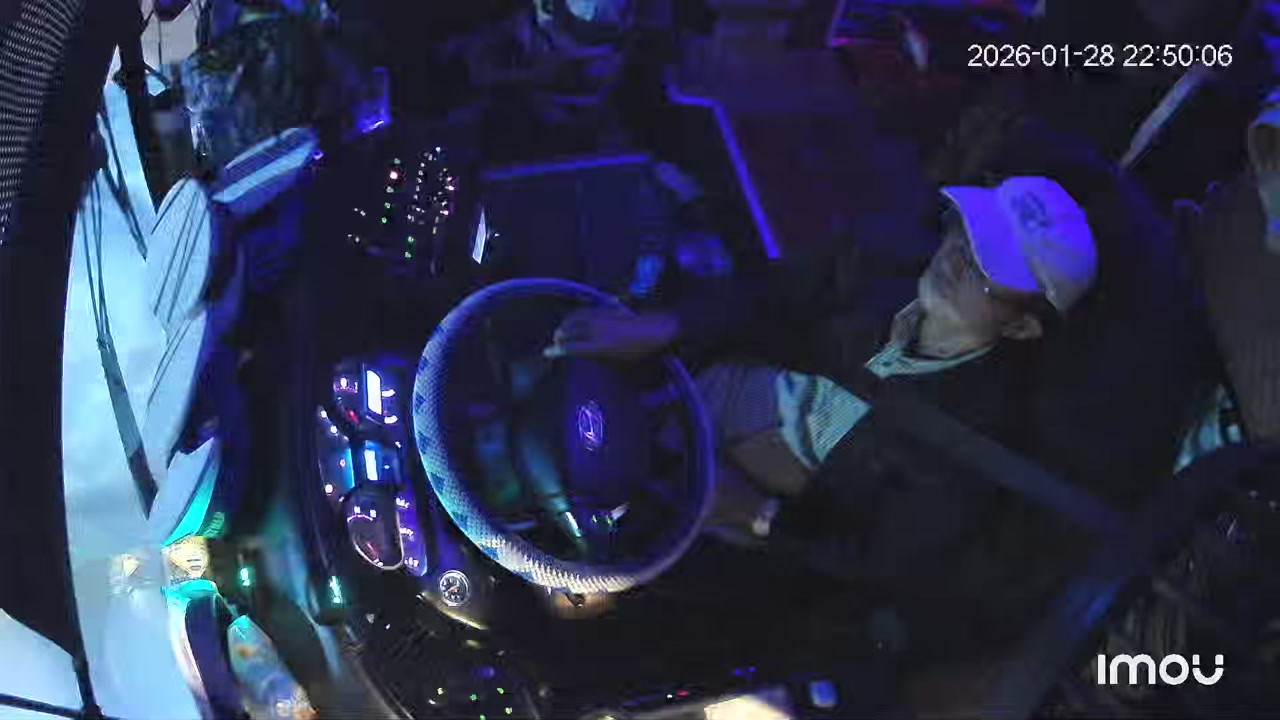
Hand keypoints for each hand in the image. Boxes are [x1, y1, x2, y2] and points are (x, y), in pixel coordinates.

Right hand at [543, 307, 678, 359]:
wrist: (661, 331)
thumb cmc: (644, 355)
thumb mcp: (622, 365)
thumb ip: (602, 361)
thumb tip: (589, 357)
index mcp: (599, 347)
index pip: (572, 348)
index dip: (558, 350)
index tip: (547, 352)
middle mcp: (598, 330)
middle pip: (572, 329)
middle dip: (562, 333)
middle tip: (556, 339)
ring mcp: (605, 317)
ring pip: (580, 316)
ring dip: (570, 321)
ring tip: (564, 326)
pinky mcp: (613, 310)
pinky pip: (592, 309)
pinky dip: (583, 312)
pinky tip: (581, 314)